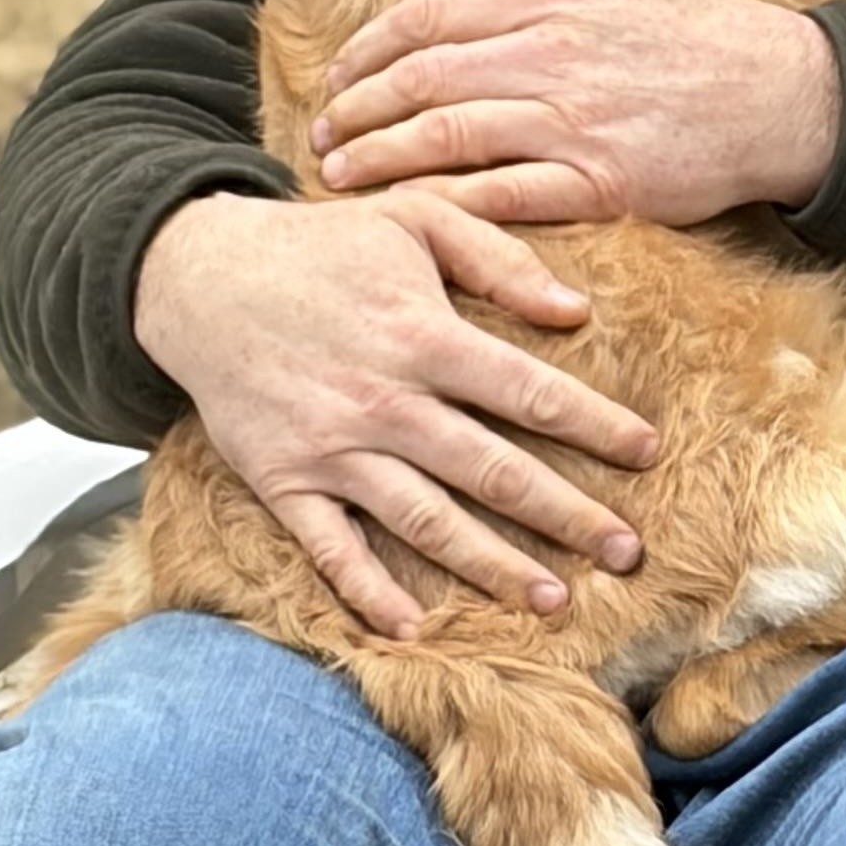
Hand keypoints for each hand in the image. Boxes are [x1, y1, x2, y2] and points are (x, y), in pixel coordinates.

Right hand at [133, 188, 658, 638]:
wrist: (198, 276)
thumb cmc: (318, 245)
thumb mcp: (413, 217)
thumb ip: (498, 256)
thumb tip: (575, 311)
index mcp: (424, 336)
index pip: (529, 393)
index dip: (596, 425)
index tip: (647, 453)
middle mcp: (385, 402)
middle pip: (494, 472)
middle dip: (568, 516)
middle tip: (626, 555)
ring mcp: (333, 449)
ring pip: (425, 522)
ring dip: (491, 566)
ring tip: (550, 600)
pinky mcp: (284, 481)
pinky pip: (331, 549)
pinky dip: (369, 592)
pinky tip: (414, 627)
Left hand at [308, 0, 841, 226]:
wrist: (779, 93)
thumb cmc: (700, 18)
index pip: (428, 17)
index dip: (369, 49)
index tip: (338, 76)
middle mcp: (549, 56)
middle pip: (423, 79)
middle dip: (358, 109)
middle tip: (320, 135)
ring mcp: (571, 122)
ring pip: (448, 137)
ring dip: (383, 159)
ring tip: (340, 178)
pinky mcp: (597, 182)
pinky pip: (503, 195)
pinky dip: (448, 205)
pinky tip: (408, 215)